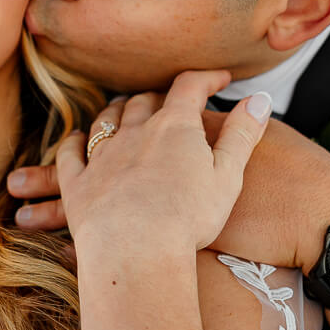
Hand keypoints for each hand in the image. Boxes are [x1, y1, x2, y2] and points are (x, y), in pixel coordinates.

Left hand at [11, 104, 329, 274]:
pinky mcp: (78, 183)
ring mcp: (102, 156)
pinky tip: (78, 142)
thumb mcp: (229, 176)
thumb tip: (259, 98)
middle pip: (144, 100)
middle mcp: (134, 132)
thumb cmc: (190, 218)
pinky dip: (76, 142)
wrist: (138, 251)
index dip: (206, 79)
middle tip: (171, 101)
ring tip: (124, 112)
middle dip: (159, 96)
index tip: (219, 79)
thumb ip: (243, 134)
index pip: (190, 87)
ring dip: (117, 112)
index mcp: (175, 127)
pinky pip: (71, 153)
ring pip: (106, 120)